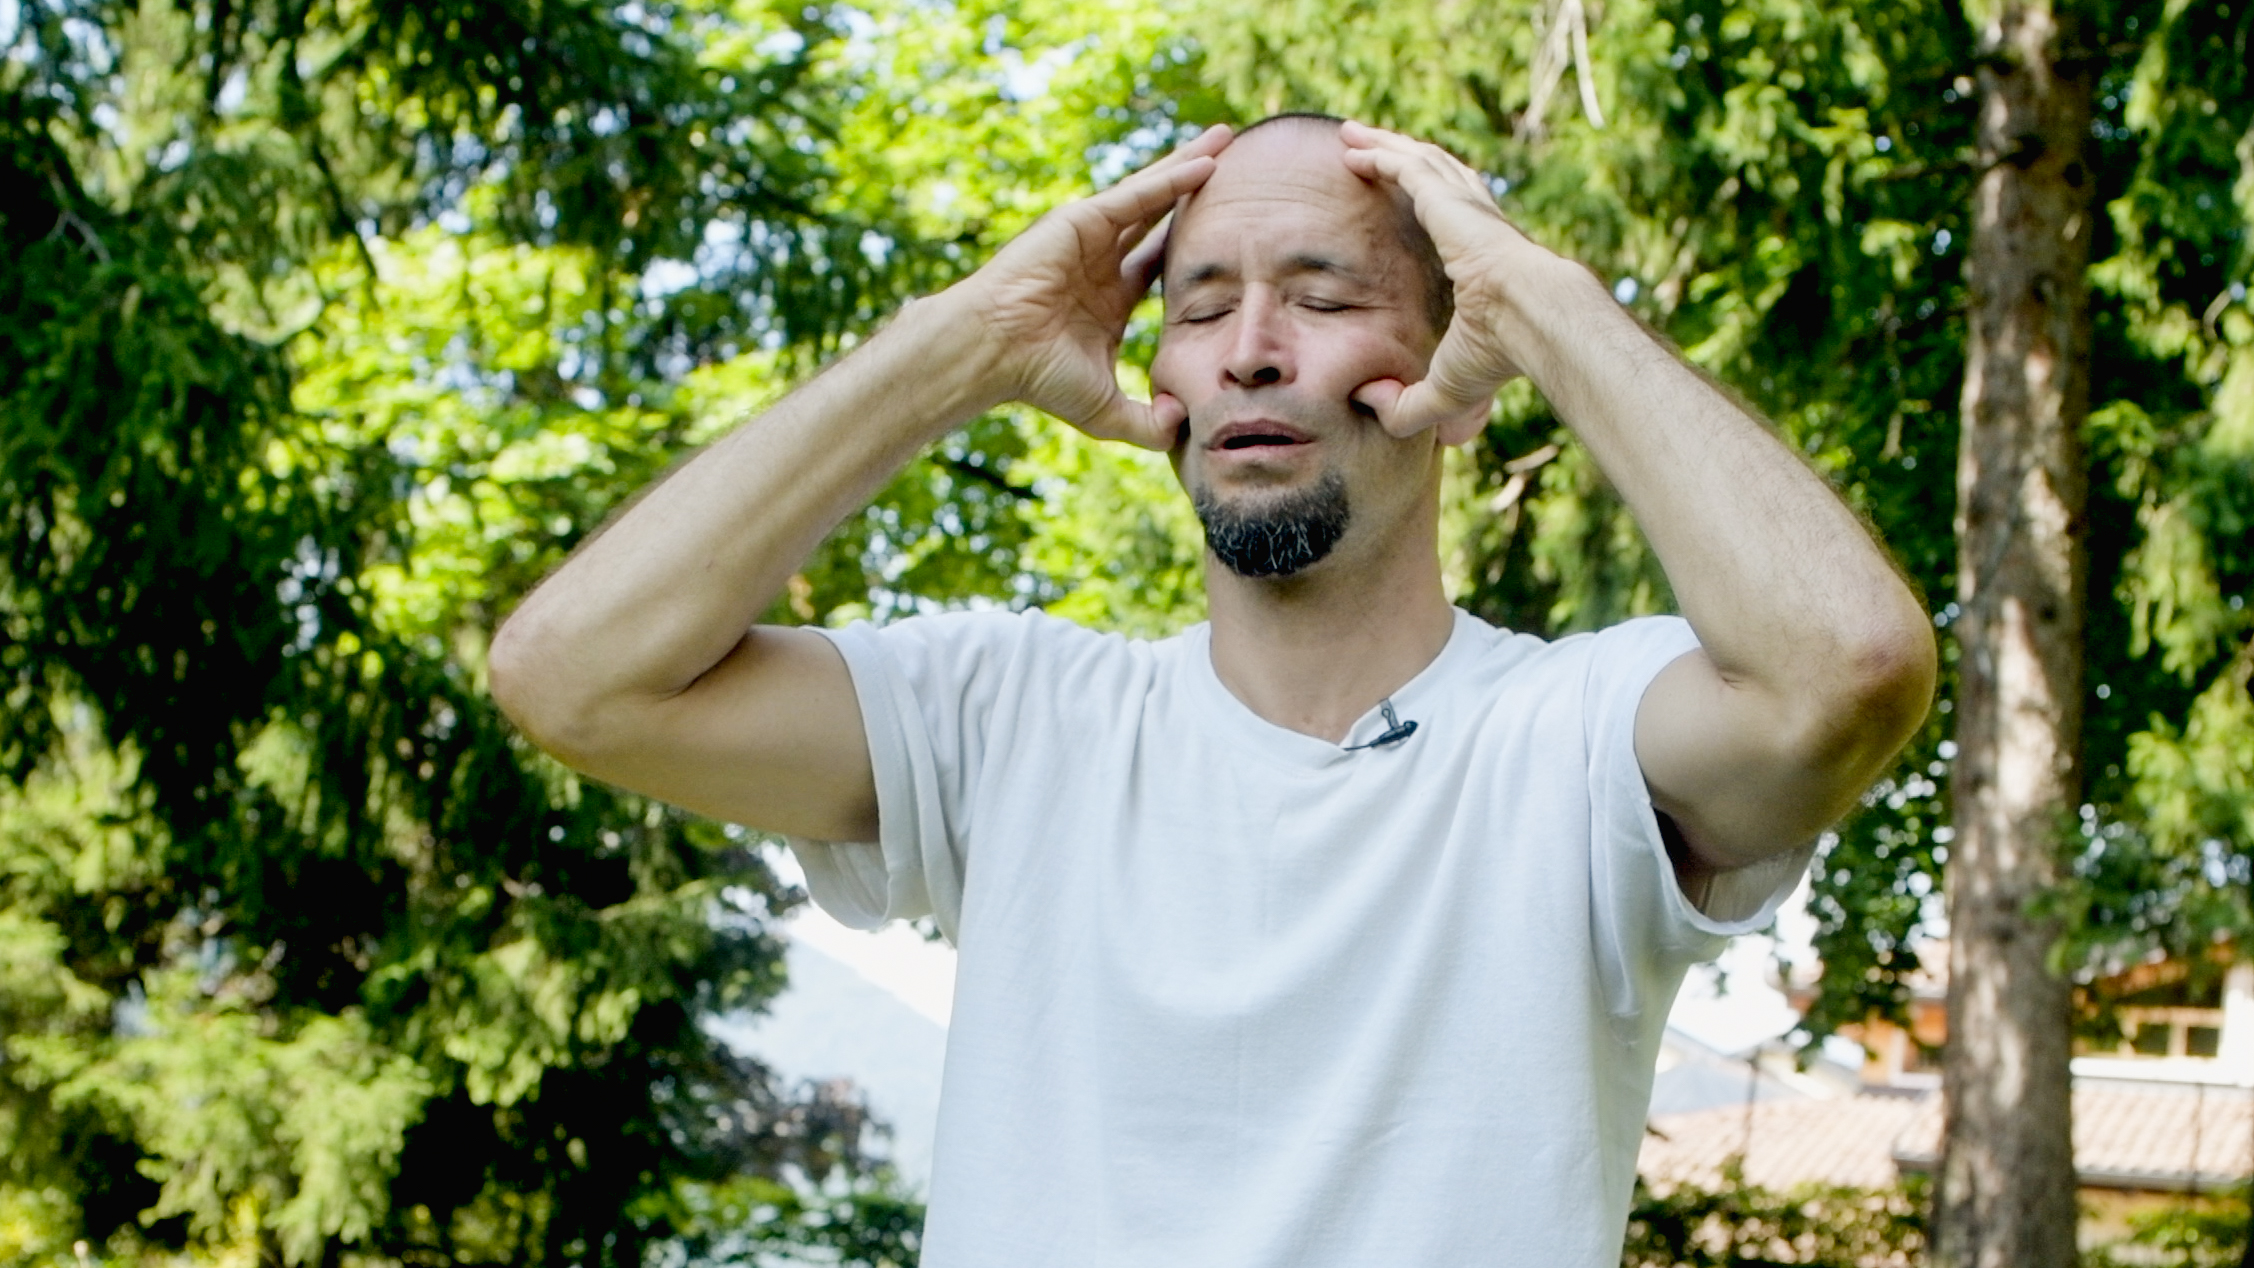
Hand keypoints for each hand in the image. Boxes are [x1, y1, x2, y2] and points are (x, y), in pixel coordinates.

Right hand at [960, 124, 1230, 448]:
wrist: (992, 352)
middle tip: (1238, 167)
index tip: (1234, 232)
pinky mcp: (1082, 219)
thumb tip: (1186, 428)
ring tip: (1228, 139)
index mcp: (1109, 298)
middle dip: (1198, 191)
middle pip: (1163, 217)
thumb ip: (1147, 423)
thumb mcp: (1104, 411)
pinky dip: (1173, 177)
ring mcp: (1091, 237)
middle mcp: (1102, 261)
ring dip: (1191, 164)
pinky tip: (1207, 162)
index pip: (1162, 264)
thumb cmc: (1037, 379)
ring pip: (1154, 193)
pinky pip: (1138, 194)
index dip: (1196, 246)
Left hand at [1339, 121, 1546, 444]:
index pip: (1451, 220)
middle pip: (1431, 178)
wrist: (1530, 318)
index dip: (1426, 204)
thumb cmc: (1498, 354)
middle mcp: (1475, 222)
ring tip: (1352, 137)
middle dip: (1399, 159)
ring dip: (1384, 147)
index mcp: (1481, 258)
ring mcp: (1463, 206)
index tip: (1406, 197)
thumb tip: (1366, 403)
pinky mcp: (1446, 198)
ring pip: (1417, 162)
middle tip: (1367, 150)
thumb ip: (1406, 404)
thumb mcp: (1444, 389)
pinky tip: (1352, 149)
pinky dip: (1379, 155)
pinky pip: (1405, 167)